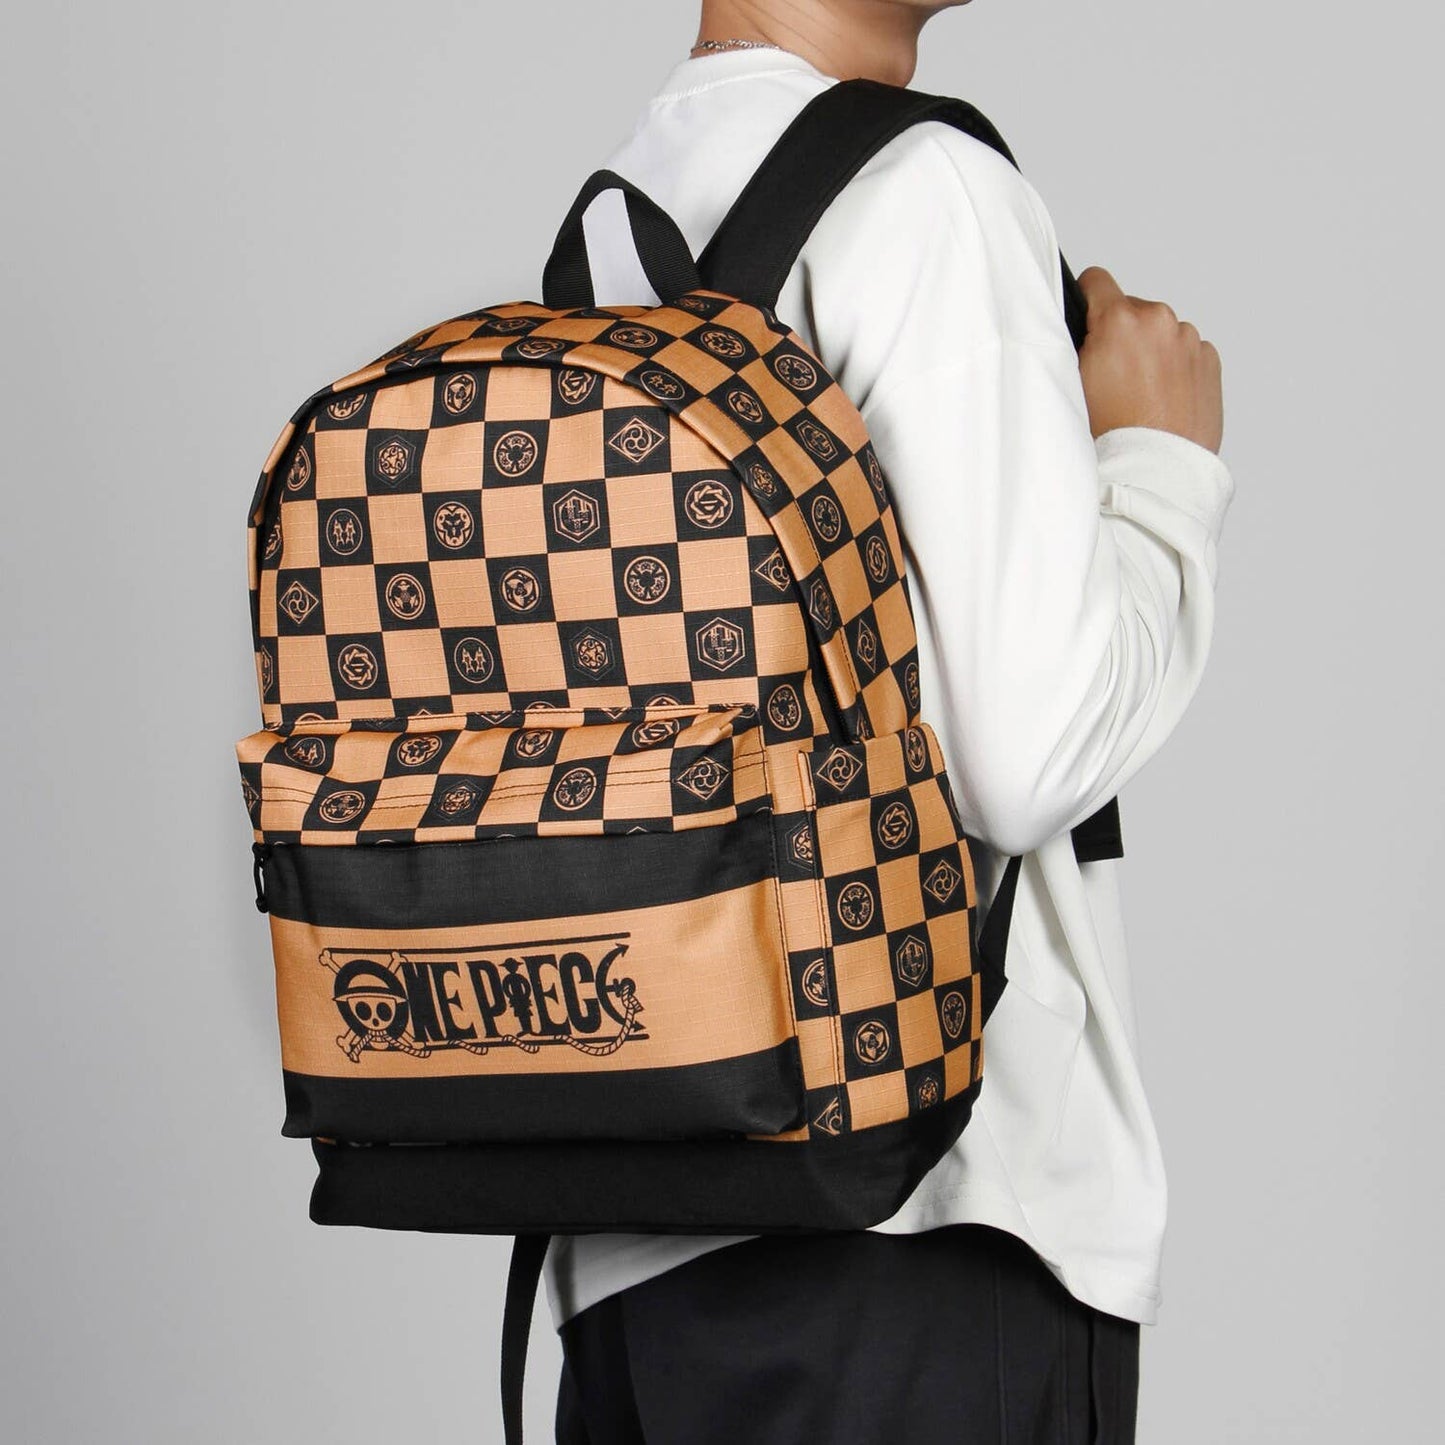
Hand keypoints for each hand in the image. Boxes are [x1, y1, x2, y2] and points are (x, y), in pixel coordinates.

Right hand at [1075, 266, 1223, 452]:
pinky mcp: (1209, 361)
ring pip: (1160, 333)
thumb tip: (1081, 330)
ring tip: (1138, 394)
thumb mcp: (1072, 385)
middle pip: (1131, 311)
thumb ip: (1077, 346)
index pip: (1096, 280)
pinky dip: (1173, 369)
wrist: (1156, 472)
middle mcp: (1160, 321)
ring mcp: (1189, 341)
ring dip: (1149, 353)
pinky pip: (1185, 352)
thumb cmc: (1113, 438)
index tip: (1087, 321)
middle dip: (1120, 336)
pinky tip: (1161, 399)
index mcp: (1121, 321)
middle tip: (1110, 379)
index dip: (1086, 301)